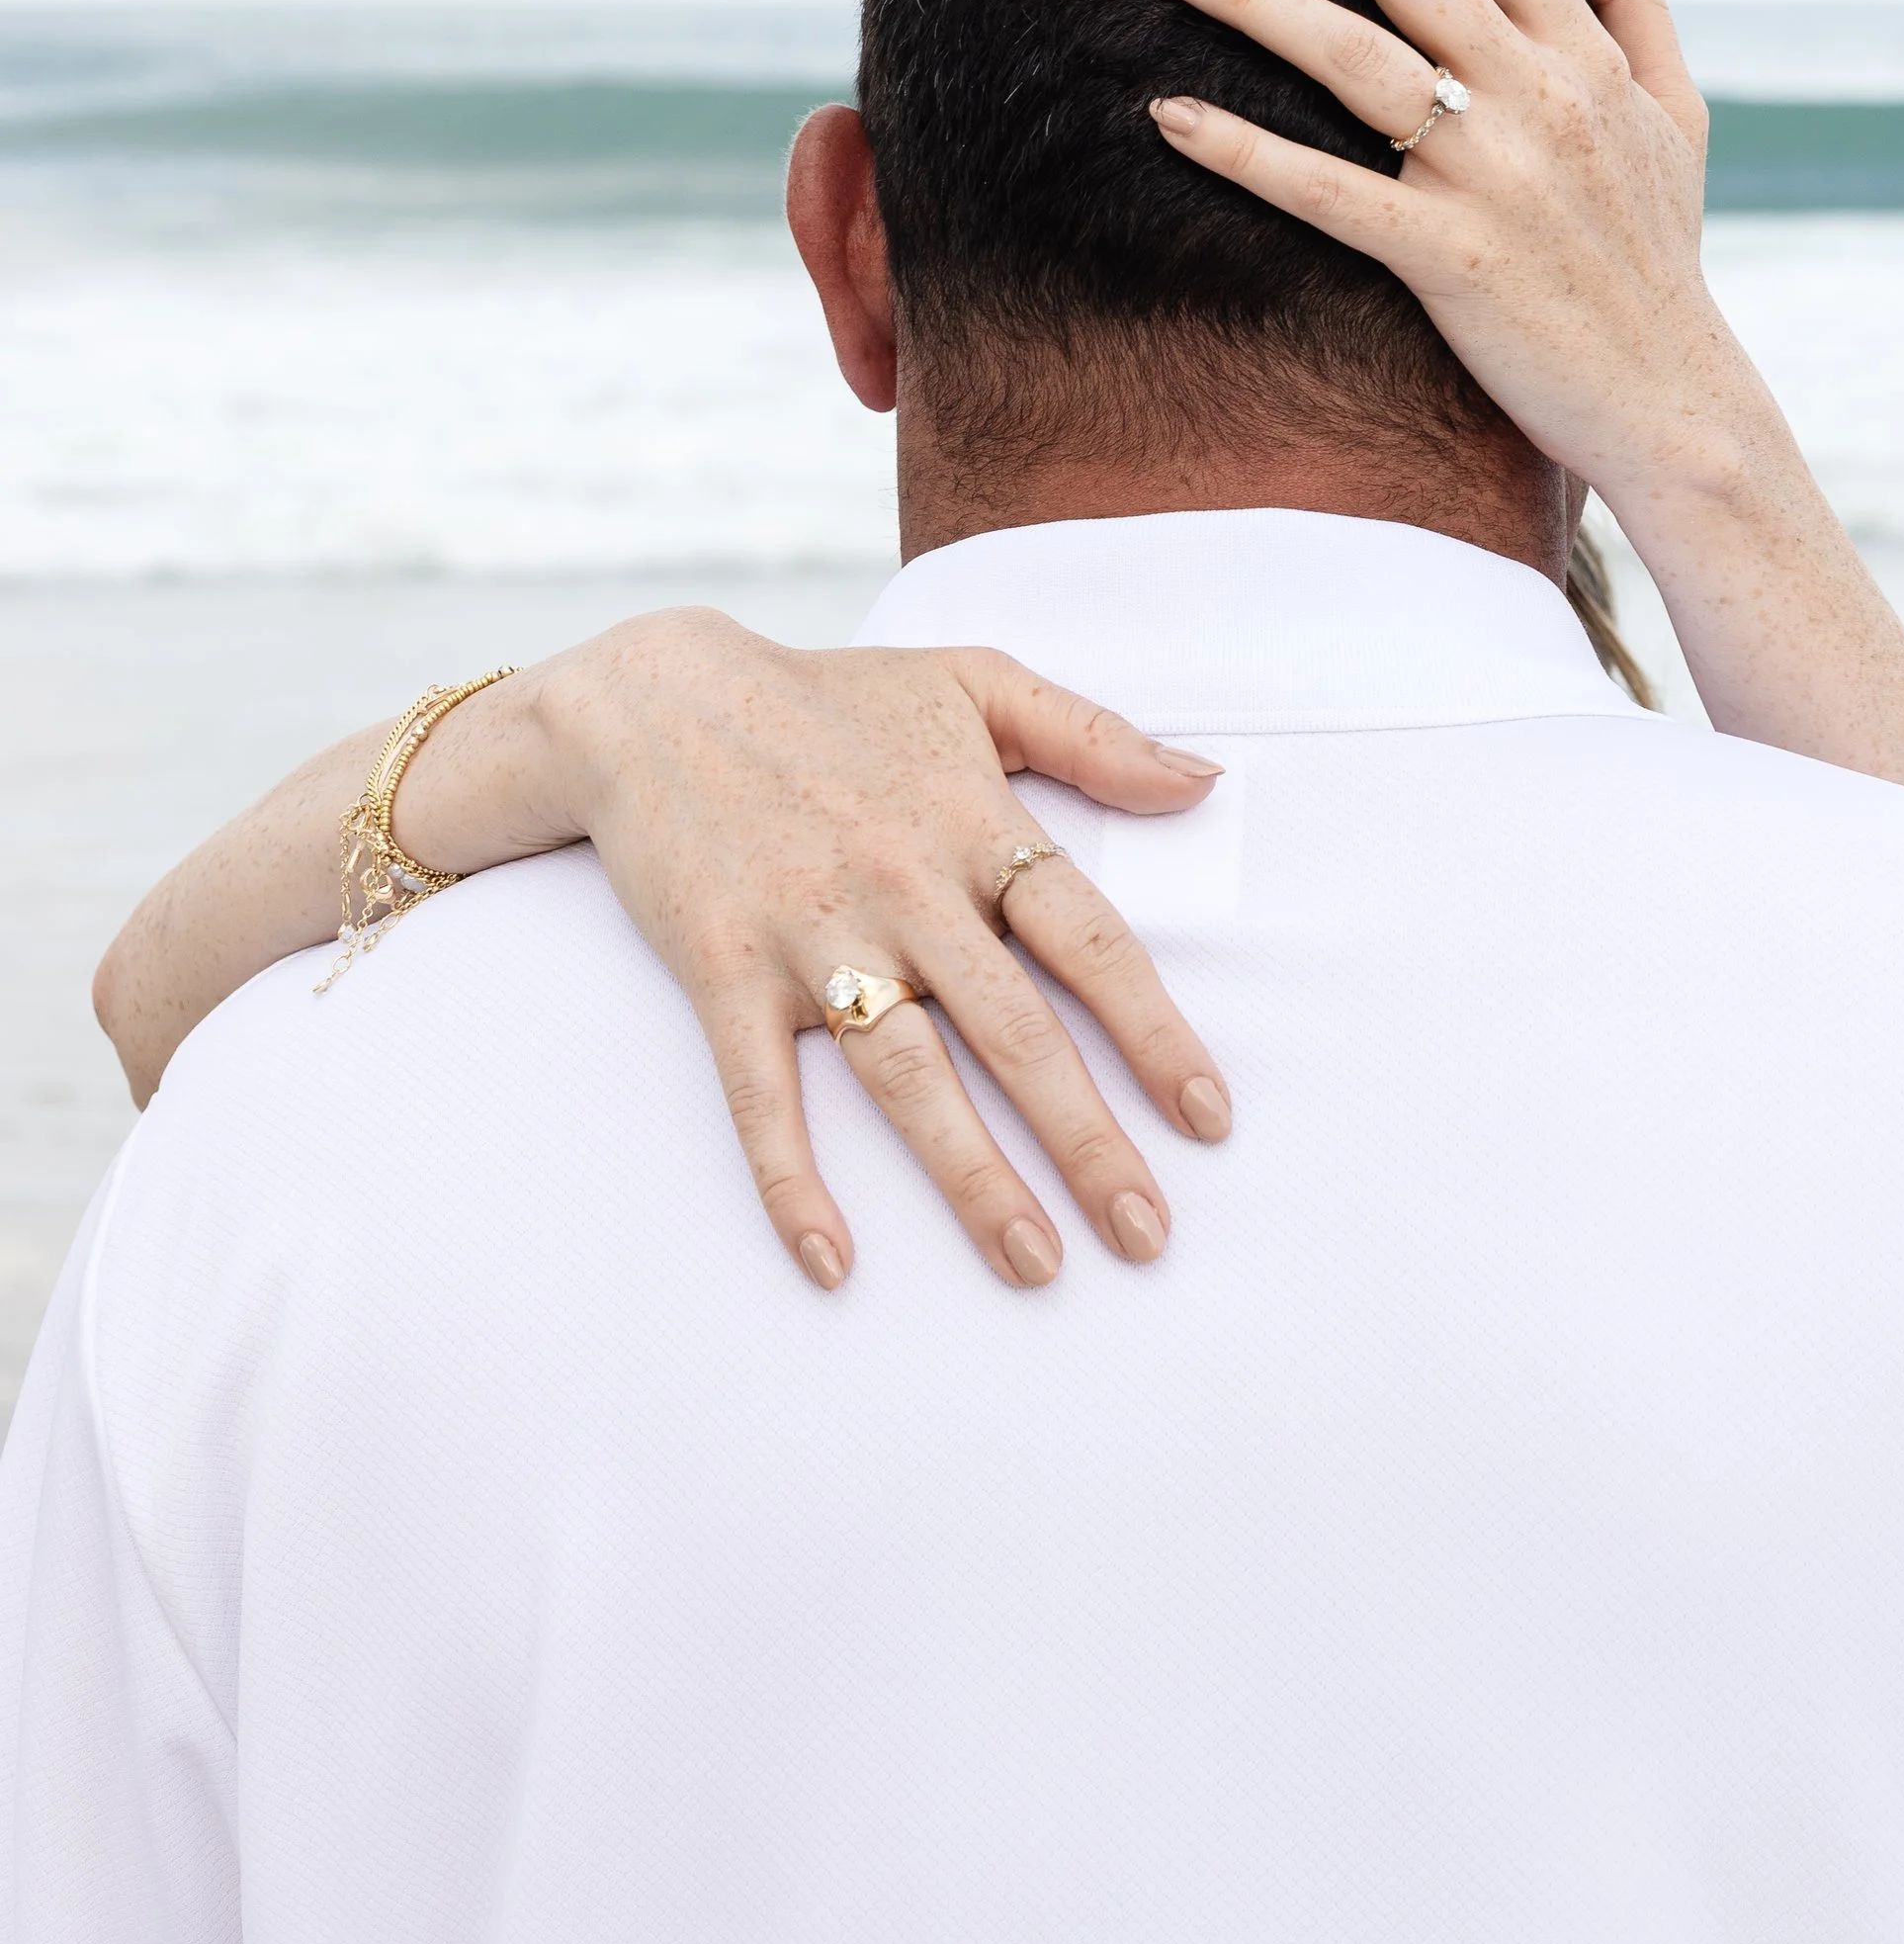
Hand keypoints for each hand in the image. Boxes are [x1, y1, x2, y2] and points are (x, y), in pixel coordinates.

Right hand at [529, 614, 1232, 1293]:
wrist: (655, 697)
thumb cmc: (830, 696)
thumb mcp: (975, 680)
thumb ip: (1096, 734)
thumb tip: (1205, 781)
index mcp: (975, 823)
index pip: (1090, 942)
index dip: (1154, 1034)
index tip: (1208, 1118)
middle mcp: (905, 886)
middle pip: (1015, 1031)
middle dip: (1088, 1141)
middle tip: (1146, 1234)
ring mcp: (811, 934)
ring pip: (907, 1076)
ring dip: (974, 1178)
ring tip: (1036, 1264)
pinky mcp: (722, 972)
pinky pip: (761, 1093)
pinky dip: (792, 1180)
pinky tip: (831, 1261)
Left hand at [1146, 0, 1756, 511]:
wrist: (1672, 403)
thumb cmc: (1660, 260)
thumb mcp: (1677, 115)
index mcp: (1586, 58)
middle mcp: (1541, 99)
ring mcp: (1493, 179)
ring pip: (1354, 57)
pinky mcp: (1448, 261)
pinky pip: (1325, 192)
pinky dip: (1242, 150)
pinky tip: (1169, 116)